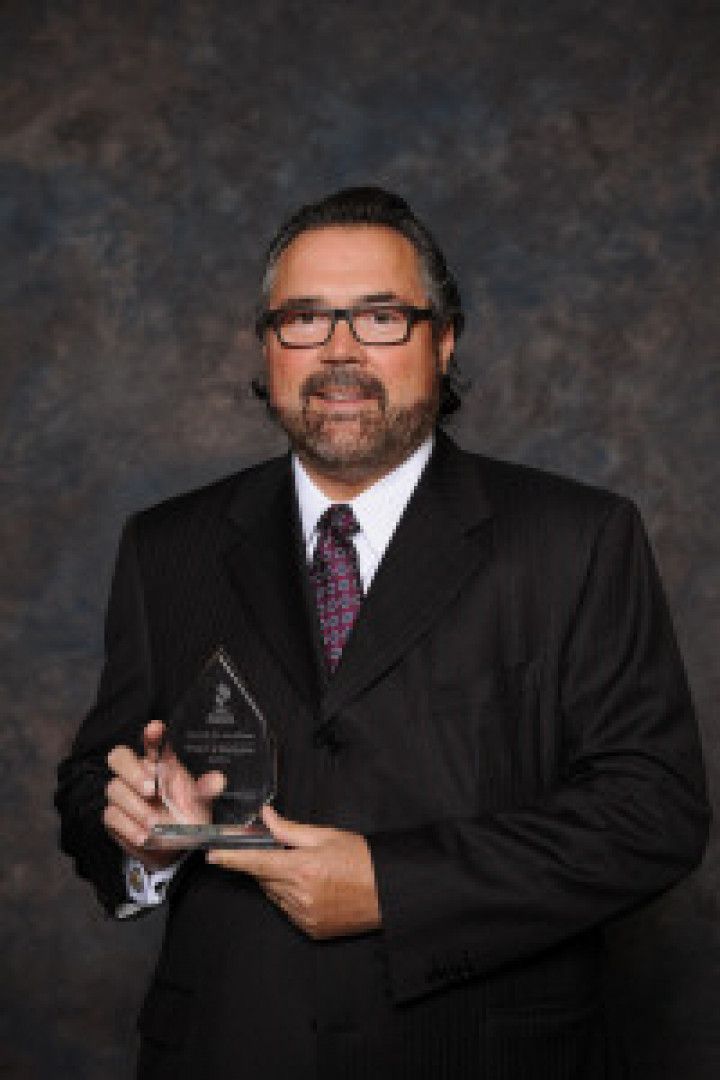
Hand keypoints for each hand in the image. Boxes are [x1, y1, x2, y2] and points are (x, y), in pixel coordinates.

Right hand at [104, 720, 223, 871]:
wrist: (172, 847)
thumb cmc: (184, 816)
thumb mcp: (199, 802)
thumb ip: (206, 789)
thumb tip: (218, 780)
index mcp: (160, 764)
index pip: (151, 742)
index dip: (151, 734)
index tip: (155, 729)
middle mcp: (139, 775)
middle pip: (119, 757)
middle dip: (133, 771)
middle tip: (151, 789)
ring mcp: (124, 794)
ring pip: (115, 788)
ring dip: (136, 806)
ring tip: (154, 822)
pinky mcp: (115, 816)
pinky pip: (112, 815)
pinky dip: (128, 826)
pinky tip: (144, 835)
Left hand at [206, 806, 380, 939]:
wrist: (388, 892)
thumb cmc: (362, 860)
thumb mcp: (327, 836)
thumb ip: (290, 829)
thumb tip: (267, 817)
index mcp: (301, 868)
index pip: (255, 862)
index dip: (231, 858)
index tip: (213, 855)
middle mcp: (298, 895)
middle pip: (264, 877)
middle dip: (266, 863)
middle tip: (285, 852)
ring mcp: (303, 915)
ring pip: (274, 894)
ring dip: (280, 881)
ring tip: (308, 870)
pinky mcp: (310, 929)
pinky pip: (288, 910)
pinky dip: (291, 897)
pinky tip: (313, 887)